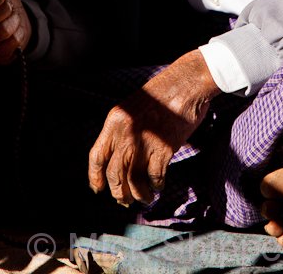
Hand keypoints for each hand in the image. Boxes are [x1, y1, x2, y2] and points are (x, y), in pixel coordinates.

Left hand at [88, 50, 219, 206]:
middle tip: (125, 200)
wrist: (186, 83)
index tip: (99, 189)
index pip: (97, 156)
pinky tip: (159, 185)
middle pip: (115, 174)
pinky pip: (155, 177)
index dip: (95, 177)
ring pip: (134, 181)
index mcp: (115, 120)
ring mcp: (145, 141)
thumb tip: (118, 159)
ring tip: (145, 197)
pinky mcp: (164, 148)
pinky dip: (157, 186)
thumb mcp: (133, 107)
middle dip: (119, 193)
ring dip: (139, 194)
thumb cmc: (162, 93)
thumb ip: (122, 130)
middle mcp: (126, 133)